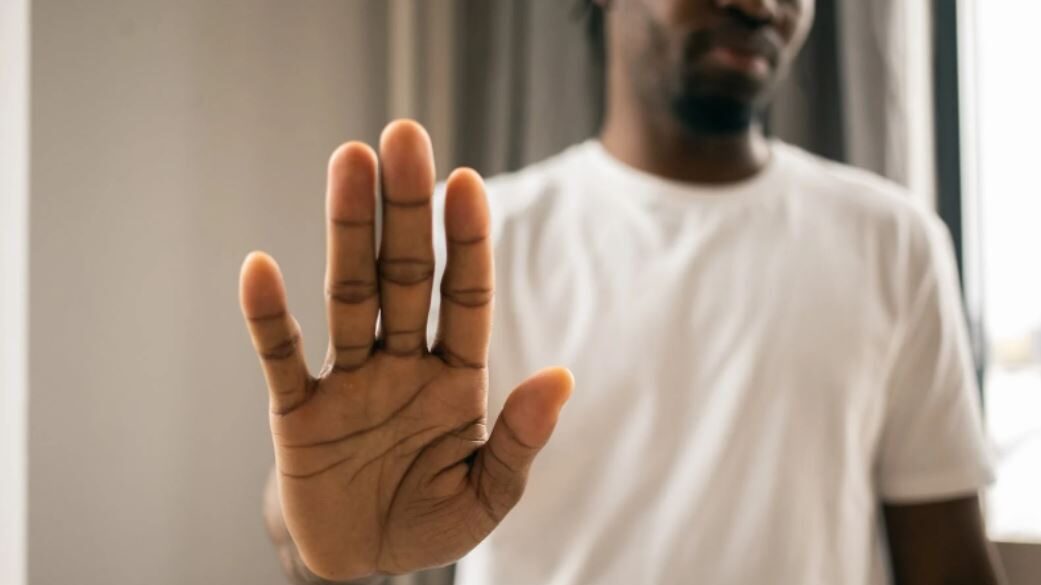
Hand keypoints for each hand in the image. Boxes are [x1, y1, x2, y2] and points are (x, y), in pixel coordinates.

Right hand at [239, 120, 572, 580]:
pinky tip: (259, 268)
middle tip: (404, 134)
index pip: (463, 297)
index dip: (465, 242)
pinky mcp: (298, 414)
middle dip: (405, 209)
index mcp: (454, 378)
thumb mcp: (487, 492)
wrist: (359, 560)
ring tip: (349, 162)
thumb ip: (520, 439)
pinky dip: (268, 319)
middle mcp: (400, 363)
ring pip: (348, 295)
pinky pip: (280, 360)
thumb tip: (561, 377)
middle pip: (403, 274)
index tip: (465, 182)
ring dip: (347, 231)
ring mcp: (348, 381)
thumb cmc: (426, 517)